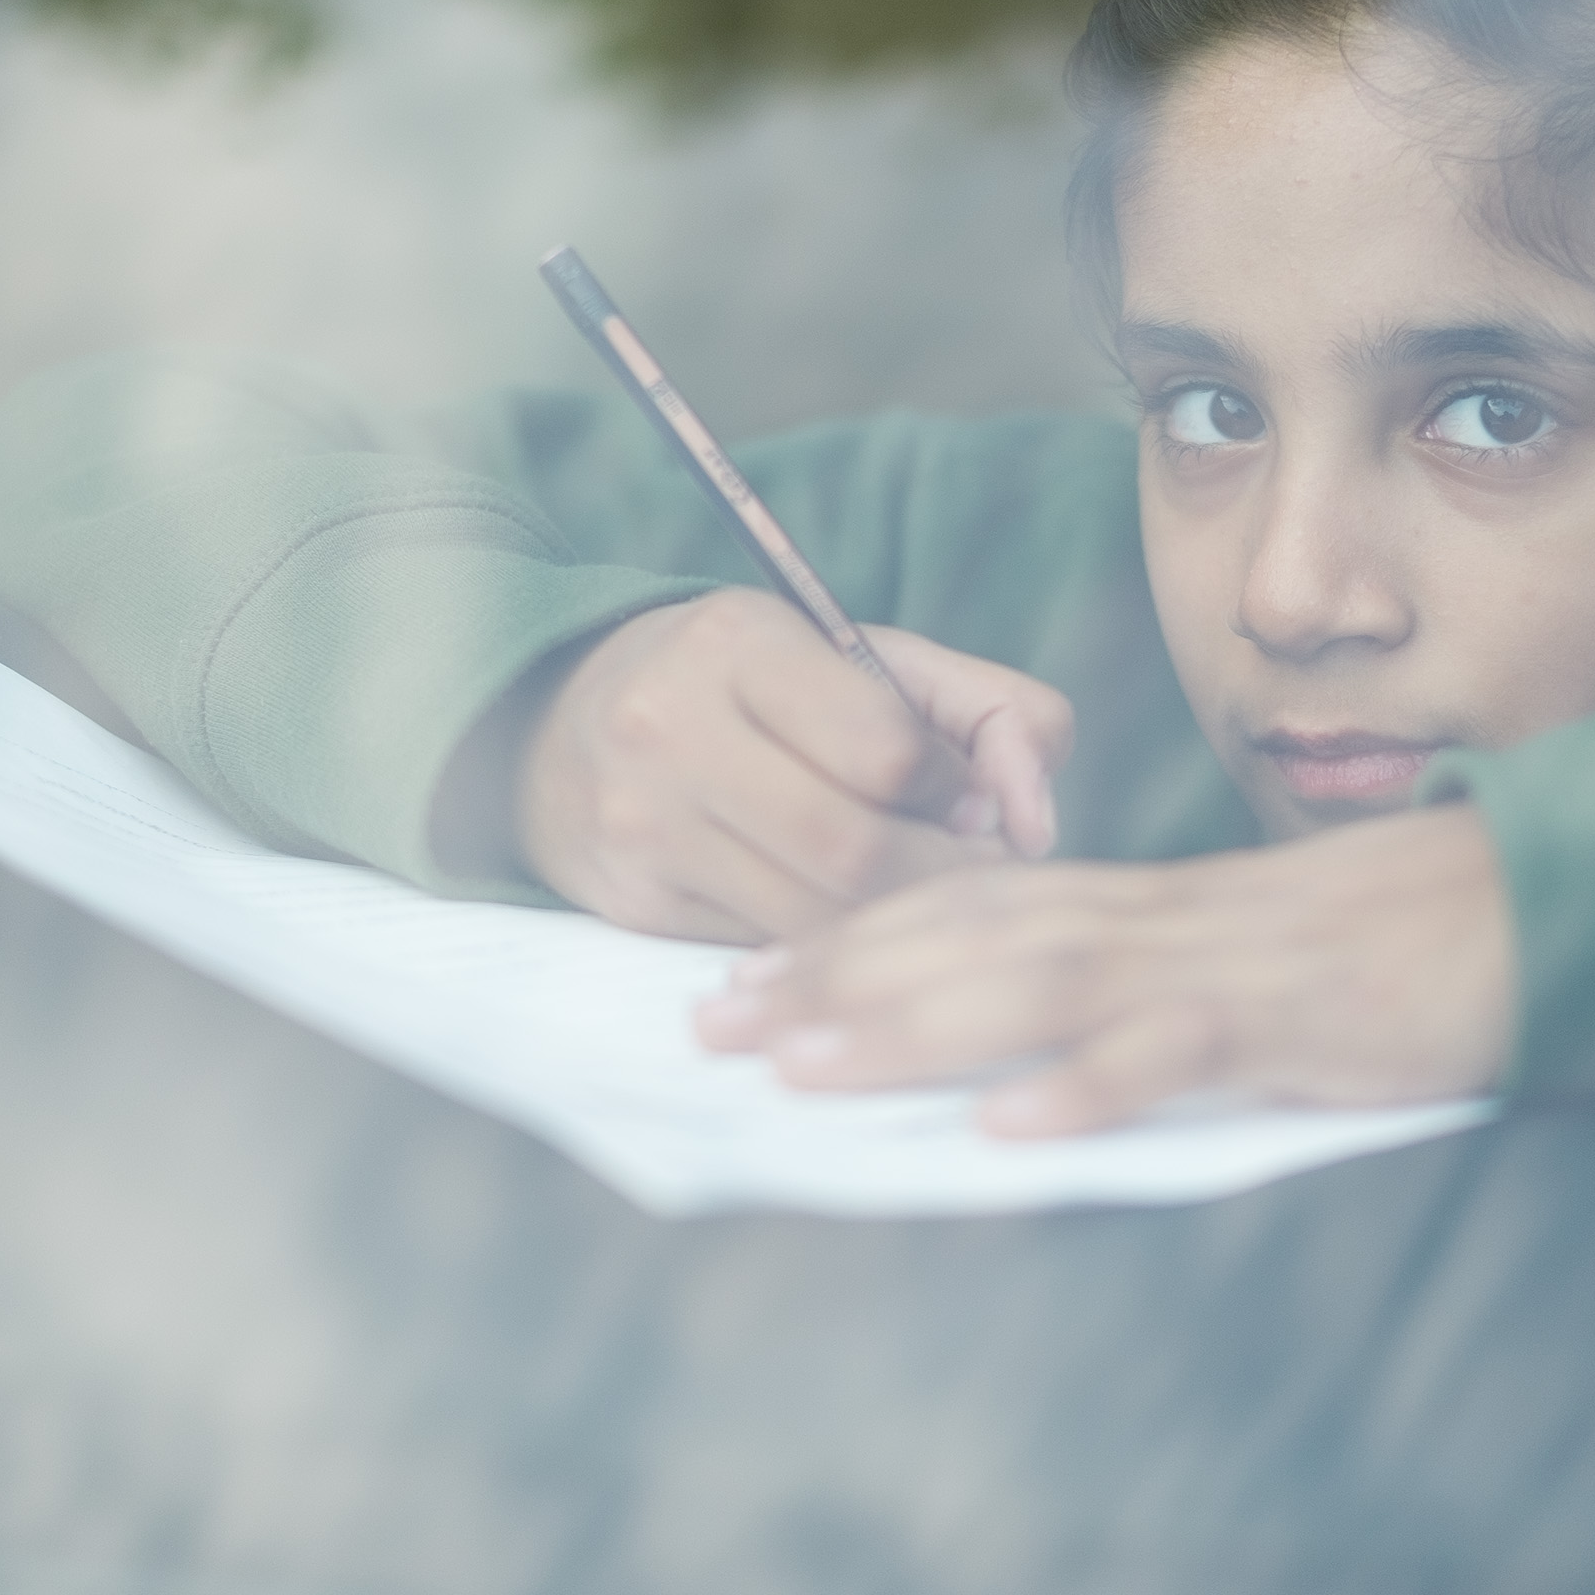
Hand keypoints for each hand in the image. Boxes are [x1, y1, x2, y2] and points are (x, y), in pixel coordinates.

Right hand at [515, 588, 1074, 944]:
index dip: (952, 786)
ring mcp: (642, 824)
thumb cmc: (752, 691)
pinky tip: (840, 912)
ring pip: (816, 917)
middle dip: (940, 874)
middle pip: (854, 850)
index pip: (884, 748)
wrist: (561, 729)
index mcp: (737, 644)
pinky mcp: (632, 903)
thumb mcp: (863, 658)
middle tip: (969, 869)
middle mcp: (670, 728)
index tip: (961, 794)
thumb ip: (988, 711)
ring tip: (914, 888)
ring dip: (893, 920)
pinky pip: (770, 951)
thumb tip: (1034, 823)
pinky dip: (829, 945)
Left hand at [693, 805, 1516, 1134]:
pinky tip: (1013, 1125)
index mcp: (1125, 907)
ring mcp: (1210, 967)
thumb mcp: (1216, 956)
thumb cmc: (1365, 945)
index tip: (736, 985)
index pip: (952, 909)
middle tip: (715, 1024)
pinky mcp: (1285, 1019)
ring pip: (1038, 982)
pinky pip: (1175, 1053)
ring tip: (811, 1067)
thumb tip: (1007, 1048)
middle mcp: (1144, 922)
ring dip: (915, 1023)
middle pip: (961, 937)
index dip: (838, 942)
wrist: (1520, 910)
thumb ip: (1118, 987)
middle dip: (830, 980)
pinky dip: (1090, 1085)